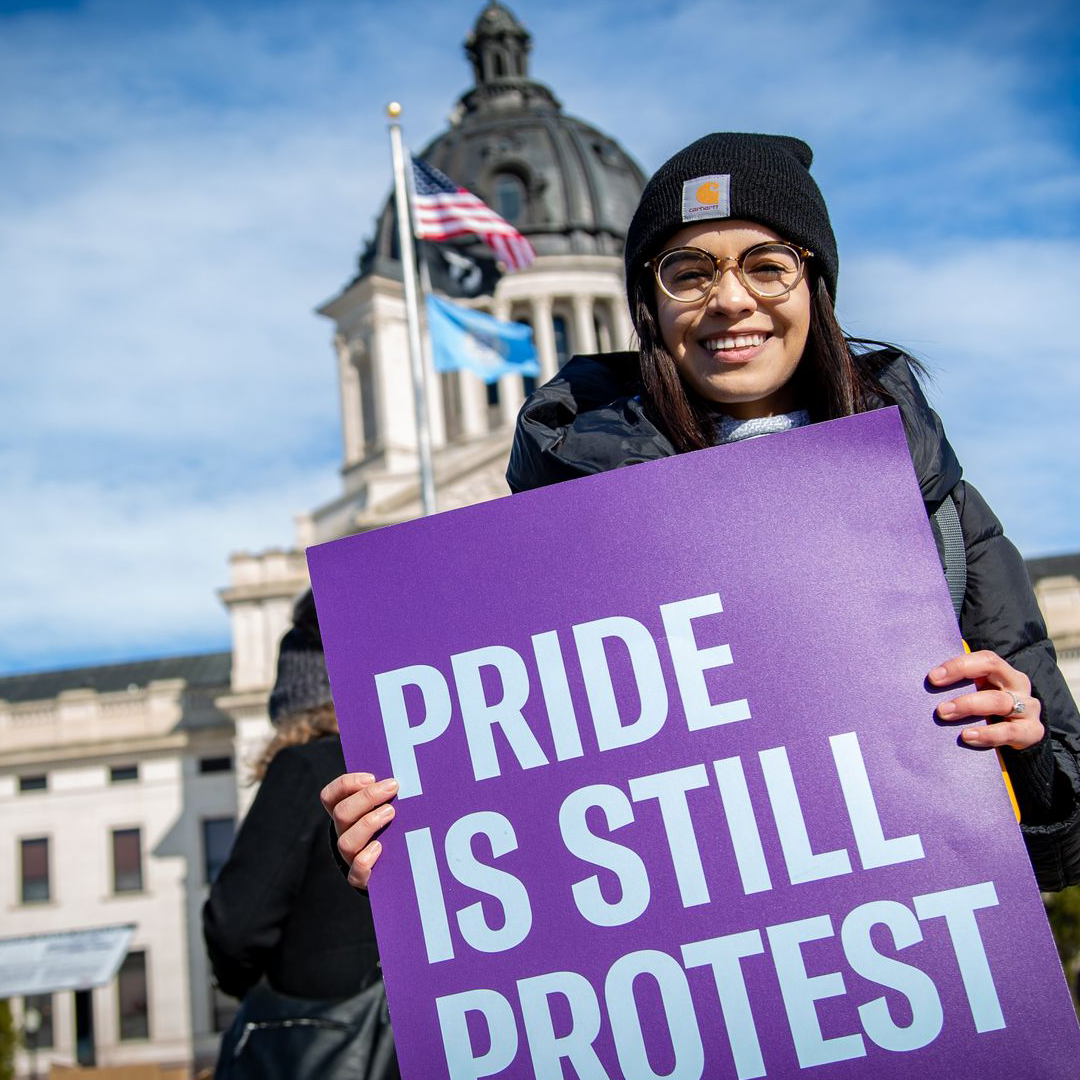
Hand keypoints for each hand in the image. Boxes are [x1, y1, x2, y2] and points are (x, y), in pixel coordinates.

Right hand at [320, 772, 397, 890]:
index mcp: (345, 814)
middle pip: (341, 813)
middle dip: (367, 797)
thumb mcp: (386, 807)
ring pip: (346, 842)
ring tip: (391, 812)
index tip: (372, 777)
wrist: (395, 867)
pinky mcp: (361, 878)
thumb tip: (401, 776)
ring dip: (368, 823)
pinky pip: (355, 874)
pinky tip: (379, 848)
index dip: (347, 784)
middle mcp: (344, 834)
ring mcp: (350, 857)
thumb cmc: (393, 827)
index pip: (330, 796)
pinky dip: (365, 860)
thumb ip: (386, 792)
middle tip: (392, 788)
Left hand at [928, 650, 1044, 749]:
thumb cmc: (987, 710)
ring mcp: (1028, 707)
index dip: (959, 665)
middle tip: (937, 704)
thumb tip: (922, 683)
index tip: (932, 677)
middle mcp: (1017, 684)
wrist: (1018, 737)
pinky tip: (967, 736)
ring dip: (968, 706)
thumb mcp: (976, 693)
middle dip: (960, 682)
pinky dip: (987, 734)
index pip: (985, 659)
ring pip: (999, 701)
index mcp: (1002, 671)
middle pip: (993, 673)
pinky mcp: (1032, 731)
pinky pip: (1010, 731)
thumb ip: (958, 685)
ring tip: (945, 714)